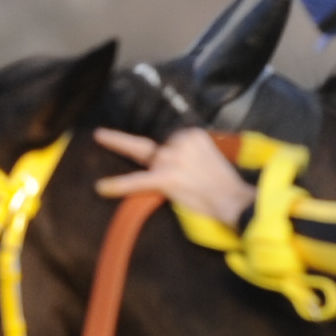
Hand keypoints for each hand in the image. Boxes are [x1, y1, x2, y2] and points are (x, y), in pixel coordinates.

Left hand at [93, 125, 253, 225]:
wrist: (235, 201)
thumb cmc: (226, 185)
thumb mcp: (209, 155)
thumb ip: (188, 152)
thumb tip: (171, 162)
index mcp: (193, 134)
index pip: (169, 139)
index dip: (169, 154)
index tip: (177, 164)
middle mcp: (181, 141)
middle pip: (157, 149)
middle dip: (153, 160)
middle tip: (109, 140)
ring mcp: (172, 158)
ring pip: (148, 164)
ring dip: (157, 177)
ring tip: (176, 184)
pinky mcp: (167, 177)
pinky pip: (137, 181)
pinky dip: (118, 184)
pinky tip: (100, 187)